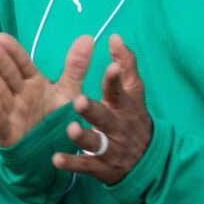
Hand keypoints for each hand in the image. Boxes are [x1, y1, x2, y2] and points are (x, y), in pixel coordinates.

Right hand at [0, 32, 93, 146]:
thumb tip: (88, 37)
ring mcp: (12, 113)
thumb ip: (76, 67)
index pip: (22, 64)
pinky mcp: (9, 133)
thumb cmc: (57, 120)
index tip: (1, 36)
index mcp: (34, 83)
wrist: (51, 154)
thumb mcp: (69, 92)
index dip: (12, 50)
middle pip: (7, 73)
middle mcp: (20, 95)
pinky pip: (1, 122)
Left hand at [52, 34, 152, 184]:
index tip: (111, 67)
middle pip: (105, 117)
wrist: (147, 161)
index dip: (116, 79)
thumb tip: (115, 36)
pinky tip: (56, 159)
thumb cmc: (134, 118)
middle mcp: (117, 126)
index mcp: (124, 106)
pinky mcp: (100, 166)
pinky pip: (84, 166)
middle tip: (79, 100)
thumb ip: (126, 64)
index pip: (120, 90)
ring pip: (95, 142)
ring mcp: (109, 147)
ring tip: (70, 130)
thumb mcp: (134, 92)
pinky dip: (71, 163)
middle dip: (93, 110)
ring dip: (83, 137)